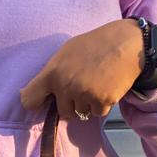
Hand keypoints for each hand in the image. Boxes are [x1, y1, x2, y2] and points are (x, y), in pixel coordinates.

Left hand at [19, 19, 144, 120]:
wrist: (127, 44)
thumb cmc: (95, 45)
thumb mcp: (67, 52)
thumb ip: (53, 73)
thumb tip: (38, 92)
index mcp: (52, 73)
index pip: (29, 100)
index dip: (35, 103)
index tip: (42, 103)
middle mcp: (65, 86)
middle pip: (62, 112)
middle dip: (72, 105)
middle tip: (83, 87)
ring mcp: (83, 95)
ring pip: (81, 113)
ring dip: (88, 104)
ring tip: (97, 83)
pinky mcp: (101, 101)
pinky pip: (97, 113)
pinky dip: (102, 104)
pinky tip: (107, 86)